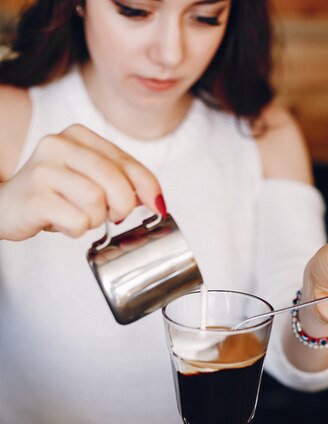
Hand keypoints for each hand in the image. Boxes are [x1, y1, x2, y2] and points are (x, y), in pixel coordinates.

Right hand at [0, 124, 164, 240]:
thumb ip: (120, 180)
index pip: (126, 162)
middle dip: (122, 206)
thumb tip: (157, 201)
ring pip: (97, 204)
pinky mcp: (34, 197)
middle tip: (112, 216)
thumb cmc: (54, 195)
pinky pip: (77, 222)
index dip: (148, 187)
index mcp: (77, 136)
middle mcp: (58, 145)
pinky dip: (75, 230)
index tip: (159, 207)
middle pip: (115, 182)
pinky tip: (61, 222)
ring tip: (76, 215)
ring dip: (93, 220)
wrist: (5, 206)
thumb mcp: (88, 178)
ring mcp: (43, 170)